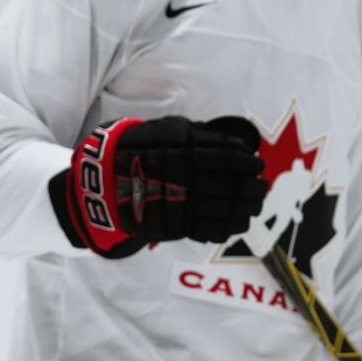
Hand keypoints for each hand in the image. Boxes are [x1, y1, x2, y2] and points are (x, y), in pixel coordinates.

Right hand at [52, 115, 268, 257]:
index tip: (257, 162)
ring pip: (224, 208)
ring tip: (256, 203)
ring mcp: (178, 204)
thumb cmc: (134, 152)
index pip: (224, 156)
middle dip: (251, 185)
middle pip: (229, 183)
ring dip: (246, 206)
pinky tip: (241, 222)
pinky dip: (230, 227)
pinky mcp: (174, 226)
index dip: (245, 160)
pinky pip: (210, 229)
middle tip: (262, 185)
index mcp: (180, 152)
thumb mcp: (159, 131)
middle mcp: (182, 179)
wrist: (99, 185)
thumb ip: (192, 134)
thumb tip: (228, 141)